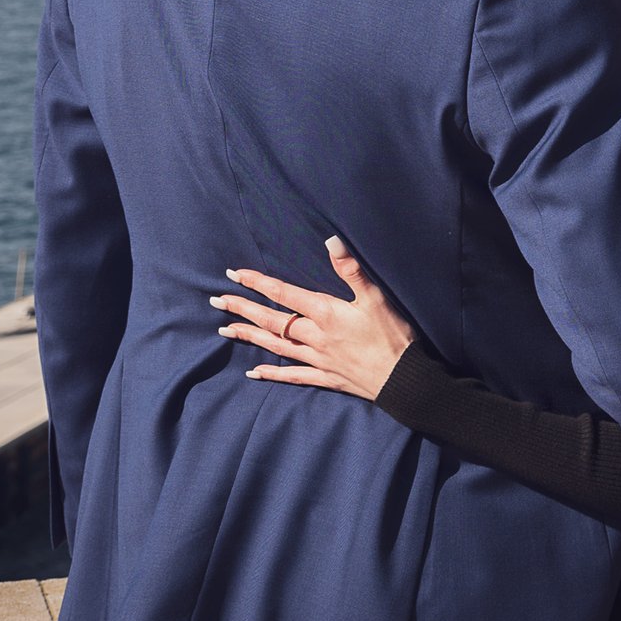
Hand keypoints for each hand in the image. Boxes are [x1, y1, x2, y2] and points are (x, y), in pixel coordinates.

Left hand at [212, 235, 415, 400]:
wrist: (403, 379)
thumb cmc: (393, 336)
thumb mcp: (377, 298)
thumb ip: (352, 270)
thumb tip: (333, 240)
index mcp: (326, 314)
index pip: (283, 294)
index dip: (258, 283)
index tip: (234, 275)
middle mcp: (315, 337)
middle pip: (271, 321)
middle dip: (242, 309)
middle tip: (216, 301)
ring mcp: (317, 359)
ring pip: (275, 346)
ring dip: (249, 337)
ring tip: (224, 330)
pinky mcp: (325, 377)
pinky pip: (292, 376)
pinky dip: (272, 374)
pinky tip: (254, 373)